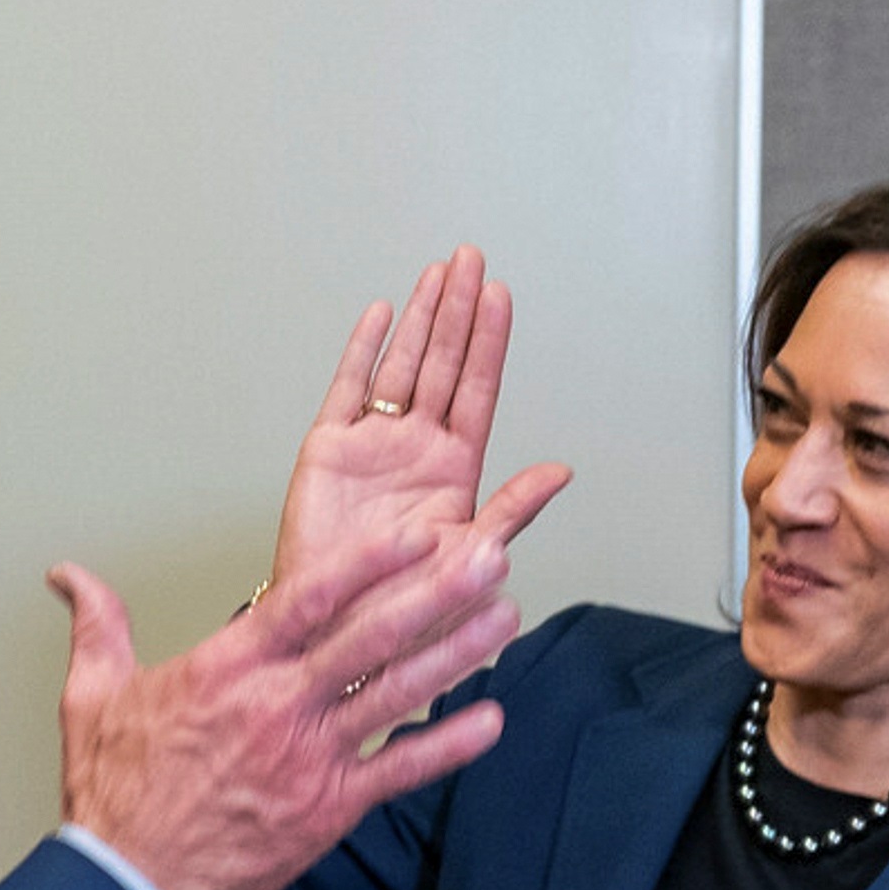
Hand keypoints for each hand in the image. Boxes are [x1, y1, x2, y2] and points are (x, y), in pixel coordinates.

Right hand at [52, 522, 520, 889]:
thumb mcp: (93, 696)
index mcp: (227, 668)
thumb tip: (68, 575)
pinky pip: (399, 771)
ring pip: (395, 694)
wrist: (132, 886)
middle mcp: (277, 705)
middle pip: (369, 637)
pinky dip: (448, 747)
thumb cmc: (116, 794)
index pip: (306, 598)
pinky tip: (492, 719)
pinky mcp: (329, 808)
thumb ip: (98, 625)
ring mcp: (308, 757)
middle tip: (489, 555)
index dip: (365, 561)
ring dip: (456, 653)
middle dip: (435, 592)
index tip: (414, 532)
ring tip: (505, 615)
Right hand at [267, 249, 571, 590]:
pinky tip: (380, 315)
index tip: (499, 295)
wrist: (334, 629)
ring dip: (419, 319)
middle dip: (457, 310)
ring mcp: (372, 445)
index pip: (476, 390)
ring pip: (399, 365)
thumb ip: (512, 510)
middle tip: (470, 259)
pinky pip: (346, 389)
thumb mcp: (468, 559)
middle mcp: (415, 449)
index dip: (488, 341)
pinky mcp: (328, 451)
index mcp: (453, 470)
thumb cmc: (401, 606)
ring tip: (437, 274)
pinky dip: (360, 350)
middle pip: (441, 363)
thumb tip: (560, 473)